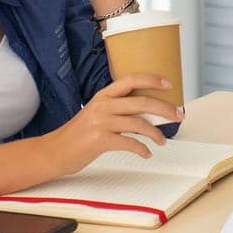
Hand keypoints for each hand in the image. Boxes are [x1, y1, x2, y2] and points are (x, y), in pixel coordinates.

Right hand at [42, 74, 184, 173]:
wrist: (54, 151)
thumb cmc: (78, 134)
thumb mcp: (96, 113)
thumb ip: (117, 109)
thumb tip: (148, 111)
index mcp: (103, 95)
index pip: (131, 79)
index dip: (152, 79)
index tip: (169, 84)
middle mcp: (103, 105)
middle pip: (142, 101)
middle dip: (165, 109)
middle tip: (178, 116)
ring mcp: (101, 122)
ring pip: (139, 123)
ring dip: (156, 133)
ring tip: (162, 141)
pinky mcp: (99, 140)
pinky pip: (129, 143)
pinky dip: (142, 149)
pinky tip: (146, 153)